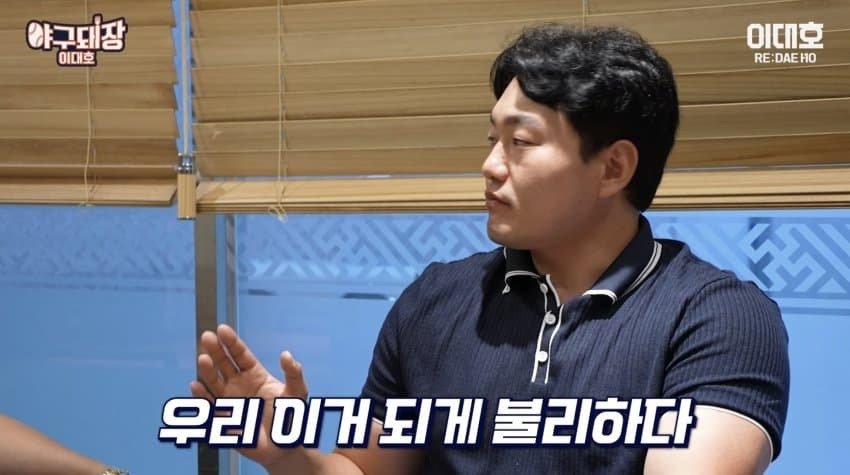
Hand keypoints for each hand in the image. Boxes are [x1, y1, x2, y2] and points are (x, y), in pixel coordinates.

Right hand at [190, 324, 307, 467]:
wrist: (284, 446)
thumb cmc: (290, 417)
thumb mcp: (297, 392)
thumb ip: (293, 373)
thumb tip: (286, 354)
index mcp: (255, 375)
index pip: (240, 355)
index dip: (231, 342)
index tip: (222, 329)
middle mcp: (239, 385)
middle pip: (224, 364)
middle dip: (215, 350)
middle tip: (206, 337)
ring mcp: (229, 401)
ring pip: (214, 382)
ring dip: (207, 371)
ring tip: (203, 358)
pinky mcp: (223, 419)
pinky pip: (209, 405)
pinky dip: (201, 396)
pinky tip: (196, 385)